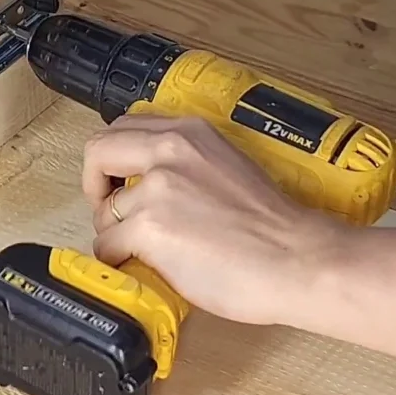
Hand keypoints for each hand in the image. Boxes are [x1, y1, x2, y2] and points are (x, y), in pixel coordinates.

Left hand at [82, 114, 345, 325]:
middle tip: (112, 214)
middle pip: (98, 152)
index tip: (121, 183)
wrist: (299, 260)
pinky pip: (107, 246)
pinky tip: (147, 267)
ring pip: (104, 210)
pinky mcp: (150, 229)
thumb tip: (148, 185)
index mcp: (191, 132)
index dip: (114, 159)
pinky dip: (119, 260)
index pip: (124, 127)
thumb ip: (187, 163)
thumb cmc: (275, 228)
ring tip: (150, 251)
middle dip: (96, 185)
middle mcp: (170, 150)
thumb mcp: (227, 167)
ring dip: (117, 233)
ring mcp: (157, 189)